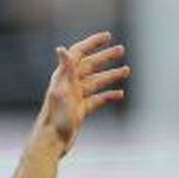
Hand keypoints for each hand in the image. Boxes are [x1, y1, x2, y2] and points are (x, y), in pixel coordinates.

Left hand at [34, 31, 128, 154]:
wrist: (52, 141)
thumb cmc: (56, 118)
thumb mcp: (62, 92)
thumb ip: (65, 70)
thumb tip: (61, 48)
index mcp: (64, 77)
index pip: (79, 54)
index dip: (92, 43)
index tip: (107, 36)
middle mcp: (69, 84)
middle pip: (90, 66)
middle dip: (106, 57)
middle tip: (122, 50)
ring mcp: (76, 97)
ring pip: (96, 82)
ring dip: (111, 75)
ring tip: (127, 70)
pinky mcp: (80, 110)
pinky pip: (97, 99)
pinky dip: (108, 96)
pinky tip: (120, 95)